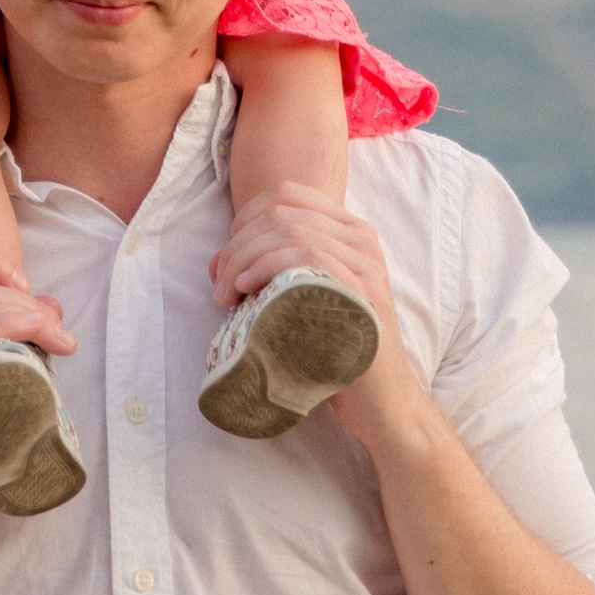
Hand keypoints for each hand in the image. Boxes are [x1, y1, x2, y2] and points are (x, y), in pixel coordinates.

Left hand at [209, 185, 429, 451]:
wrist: (378, 400)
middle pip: (281, 212)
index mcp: (348, 230)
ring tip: (225, 295)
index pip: (286, 194)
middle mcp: (361, 238)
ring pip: (289, 231)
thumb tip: (216, 263)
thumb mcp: (296, 299)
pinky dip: (267, 266)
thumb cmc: (331, 350)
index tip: (226, 261)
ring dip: (244, 258)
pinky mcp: (363, 290)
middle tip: (218, 285)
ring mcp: (366, 263)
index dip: (245, 218)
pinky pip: (309, 255)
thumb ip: (264, 274)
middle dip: (237, 245)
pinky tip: (247, 288)